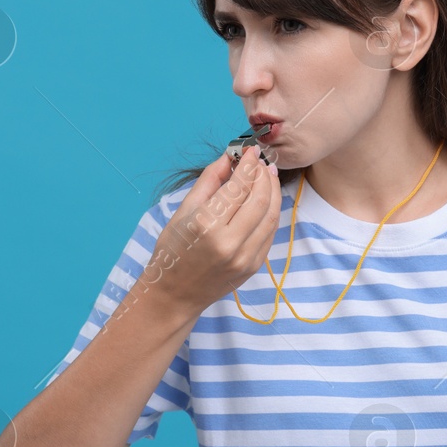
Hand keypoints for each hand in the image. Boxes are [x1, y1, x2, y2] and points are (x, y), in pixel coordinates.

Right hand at [143, 144, 281, 315]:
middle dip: (264, 175)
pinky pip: (270, 233)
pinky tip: (266, 200)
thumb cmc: (172, 251)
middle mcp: (228, 242)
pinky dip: (271, 212)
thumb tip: (228, 158)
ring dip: (273, 192)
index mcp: (206, 225)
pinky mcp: (253, 266)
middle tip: (261, 162)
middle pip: (259, 199)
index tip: (251, 151)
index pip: (238, 186)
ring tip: (268, 176)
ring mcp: (244, 257)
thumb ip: (209, 181)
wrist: (174, 294)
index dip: (248, 165)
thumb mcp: (183, 211)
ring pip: (271, 216)